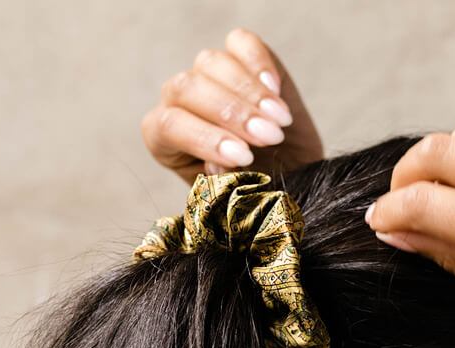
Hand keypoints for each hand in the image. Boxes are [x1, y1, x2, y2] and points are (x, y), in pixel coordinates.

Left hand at [141, 28, 324, 187]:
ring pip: (212, 63)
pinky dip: (259, 63)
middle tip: (270, 138)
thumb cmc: (256, 191)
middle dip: (232, 114)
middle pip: (188, 88)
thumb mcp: (237, 197)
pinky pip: (241, 43)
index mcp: (163, 137)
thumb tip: (221, 165)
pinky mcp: (240, 56)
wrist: (291, 175)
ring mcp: (207, 74)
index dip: (206, 139)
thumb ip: (224, 183)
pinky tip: (276, 92)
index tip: (245, 157)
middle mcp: (178, 100)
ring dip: (251, 94)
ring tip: (280, 123)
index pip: (169, 125)